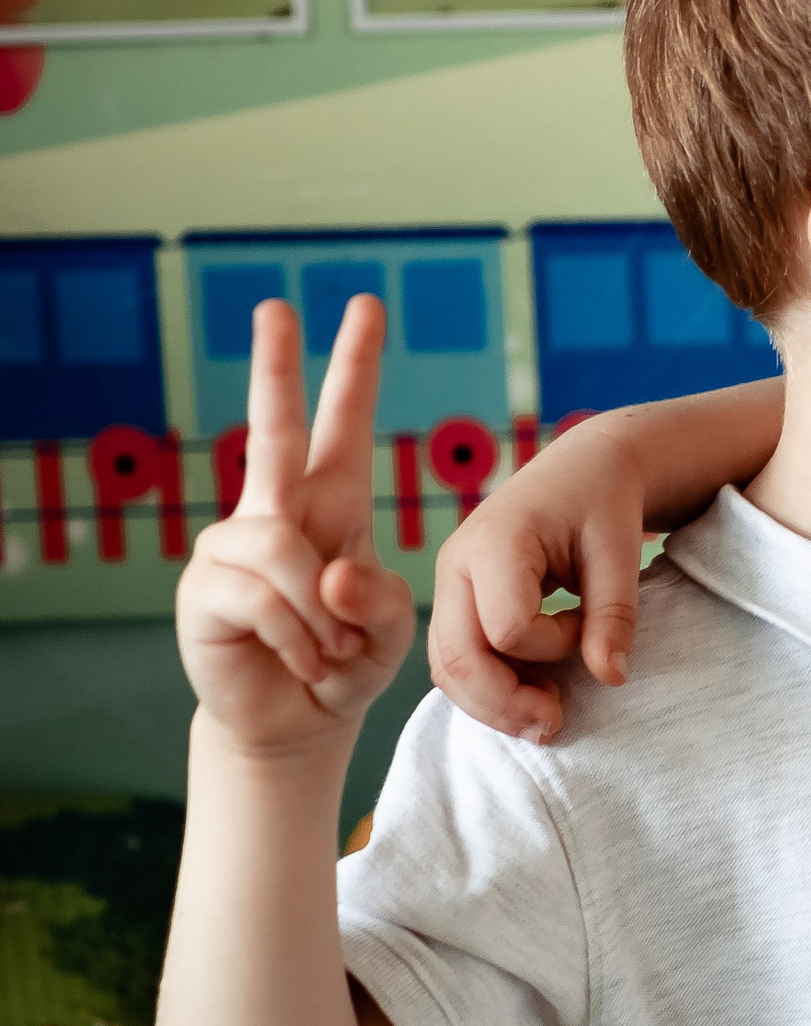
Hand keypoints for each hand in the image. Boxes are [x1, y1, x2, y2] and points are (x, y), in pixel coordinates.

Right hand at [176, 299, 415, 761]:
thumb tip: (325, 575)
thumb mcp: (393, 629)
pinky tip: (304, 660)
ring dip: (321, 614)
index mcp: (331, 504)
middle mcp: (275, 512)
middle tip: (274, 305)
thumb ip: (380, 598)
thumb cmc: (350, 662)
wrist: (302, 720)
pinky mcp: (203, 590)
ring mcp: (231, 547)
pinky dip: (299, 639)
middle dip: (275, 366)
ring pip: (282, 549)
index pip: (343, 424)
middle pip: (272, 429)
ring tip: (331, 648)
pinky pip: (262, 599)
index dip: (353, 367)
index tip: (364, 306)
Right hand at [429, 418, 644, 742]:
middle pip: (457, 659)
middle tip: (556, 725)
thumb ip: (614, 614)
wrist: (584, 467)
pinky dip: (488, 689)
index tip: (585, 628)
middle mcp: (455, 564)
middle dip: (505, 704)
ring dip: (493, 705)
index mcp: (493, 541)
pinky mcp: (456, 602)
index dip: (552, 647)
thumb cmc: (604, 500)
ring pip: (447, 669)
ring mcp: (449, 585)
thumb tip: (611, 678)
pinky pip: (456, 661)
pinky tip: (532, 695)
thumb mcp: (620, 550)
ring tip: (547, 717)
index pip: (506, 628)